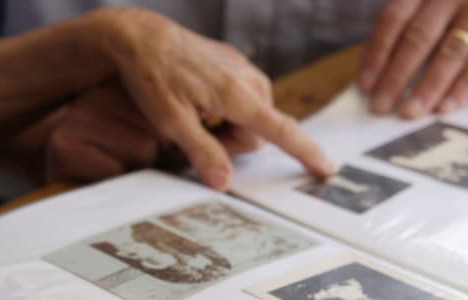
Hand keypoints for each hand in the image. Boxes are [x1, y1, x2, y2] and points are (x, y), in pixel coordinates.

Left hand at [93, 8, 335, 189]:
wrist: (141, 37)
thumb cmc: (153, 76)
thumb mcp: (171, 122)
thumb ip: (202, 153)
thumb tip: (224, 182)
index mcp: (237, 95)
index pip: (281, 130)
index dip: (305, 152)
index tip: (326, 168)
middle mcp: (248, 79)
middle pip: (256, 133)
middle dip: (230, 142)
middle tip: (193, 134)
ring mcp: (242, 70)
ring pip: (249, 118)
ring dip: (225, 126)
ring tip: (193, 114)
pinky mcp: (234, 65)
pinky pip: (240, 100)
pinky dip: (223, 109)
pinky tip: (196, 100)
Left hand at [358, 0, 467, 118]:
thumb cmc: (464, 19)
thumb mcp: (433, 19)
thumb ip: (406, 40)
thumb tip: (373, 83)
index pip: (393, 19)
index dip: (376, 53)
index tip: (364, 86)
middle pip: (417, 37)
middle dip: (396, 76)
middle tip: (381, 106)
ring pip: (448, 52)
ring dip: (426, 87)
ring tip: (409, 113)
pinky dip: (460, 88)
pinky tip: (444, 108)